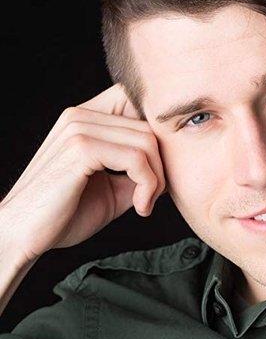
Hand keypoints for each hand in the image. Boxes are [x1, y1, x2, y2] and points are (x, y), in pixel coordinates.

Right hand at [0, 84, 165, 264]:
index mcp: (85, 118)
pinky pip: (136, 160)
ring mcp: (79, 129)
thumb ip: (136, 170)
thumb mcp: (111, 188)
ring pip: (147, 142)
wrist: (23, 235)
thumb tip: (169, 166)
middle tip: (152, 197)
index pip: (137, 103)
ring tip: (144, 204)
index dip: (158, 136)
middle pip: (149, 126)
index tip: (156, 175)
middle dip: (162, 165)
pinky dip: (148, 186)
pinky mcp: (80, 150)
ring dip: (157, 179)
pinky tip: (139, 208)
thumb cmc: (63, 214)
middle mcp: (80, 115)